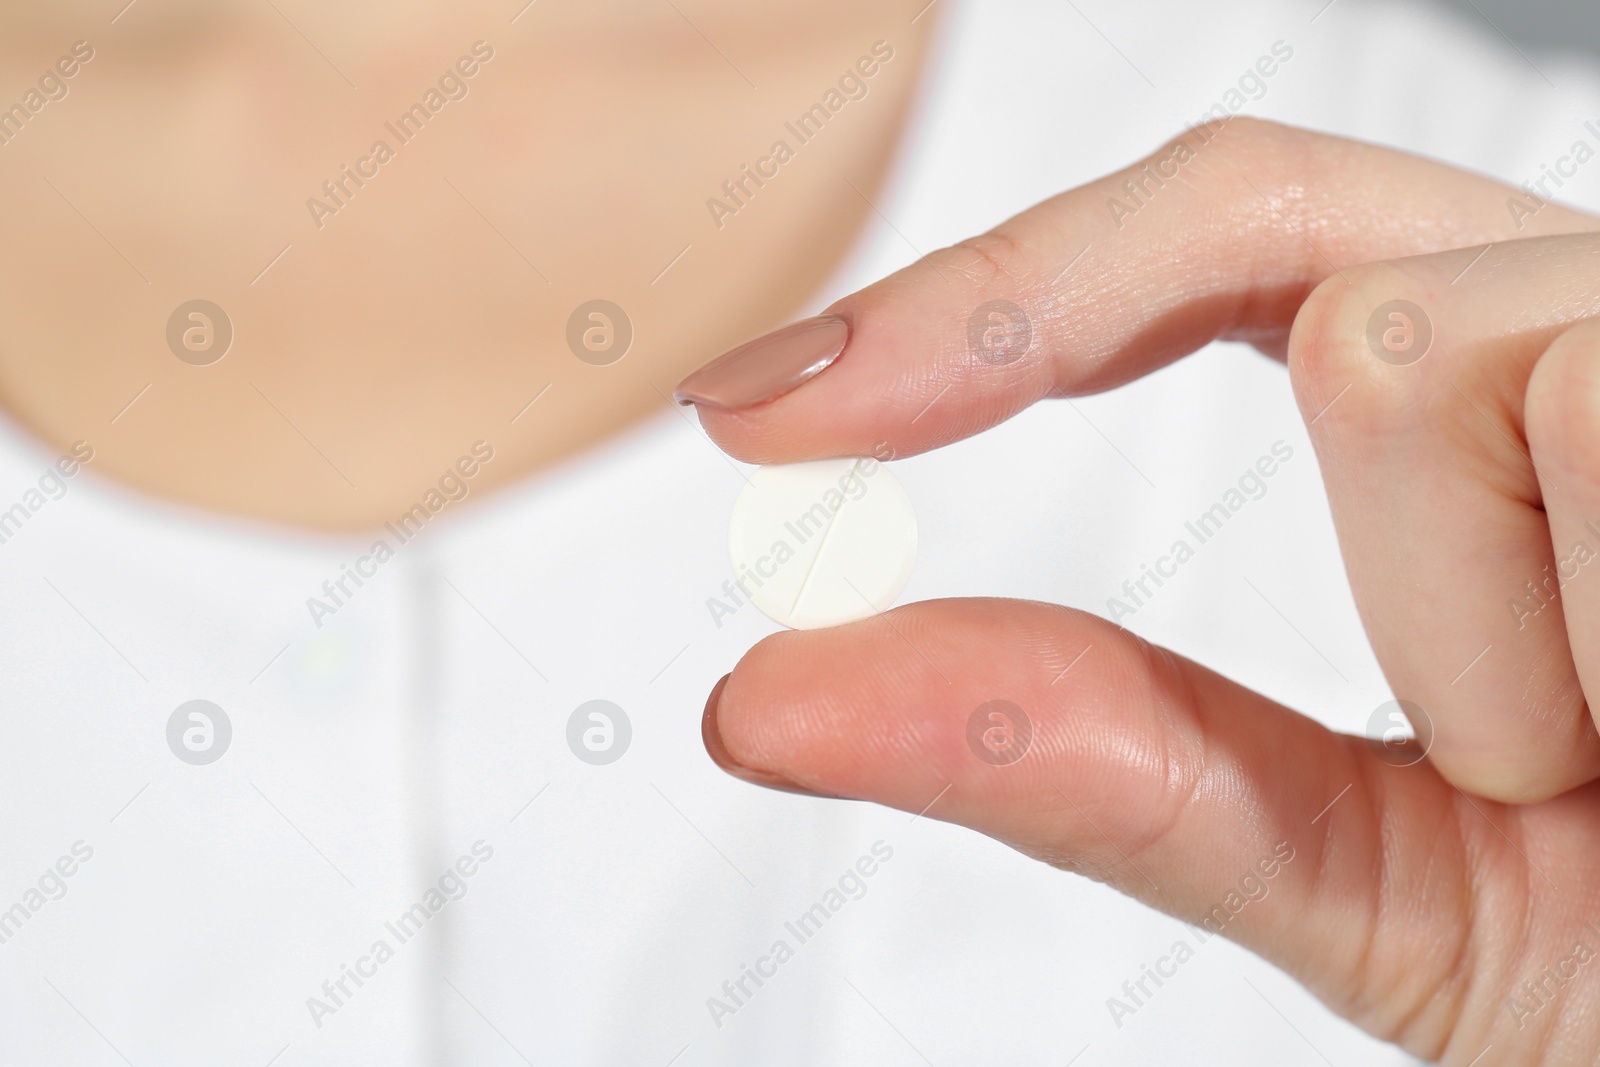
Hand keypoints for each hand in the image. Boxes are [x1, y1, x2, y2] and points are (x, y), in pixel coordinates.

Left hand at [683, 119, 1599, 1063]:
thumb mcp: (1395, 882)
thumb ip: (1113, 767)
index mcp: (1529, 427)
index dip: (986, 300)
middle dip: (1025, 303)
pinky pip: (1558, 393)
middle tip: (799, 402)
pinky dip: (1563, 637)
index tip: (768, 395)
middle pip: (1276, 215)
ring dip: (1463, 625)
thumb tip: (786, 696)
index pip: (1228, 257)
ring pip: (1409, 348)